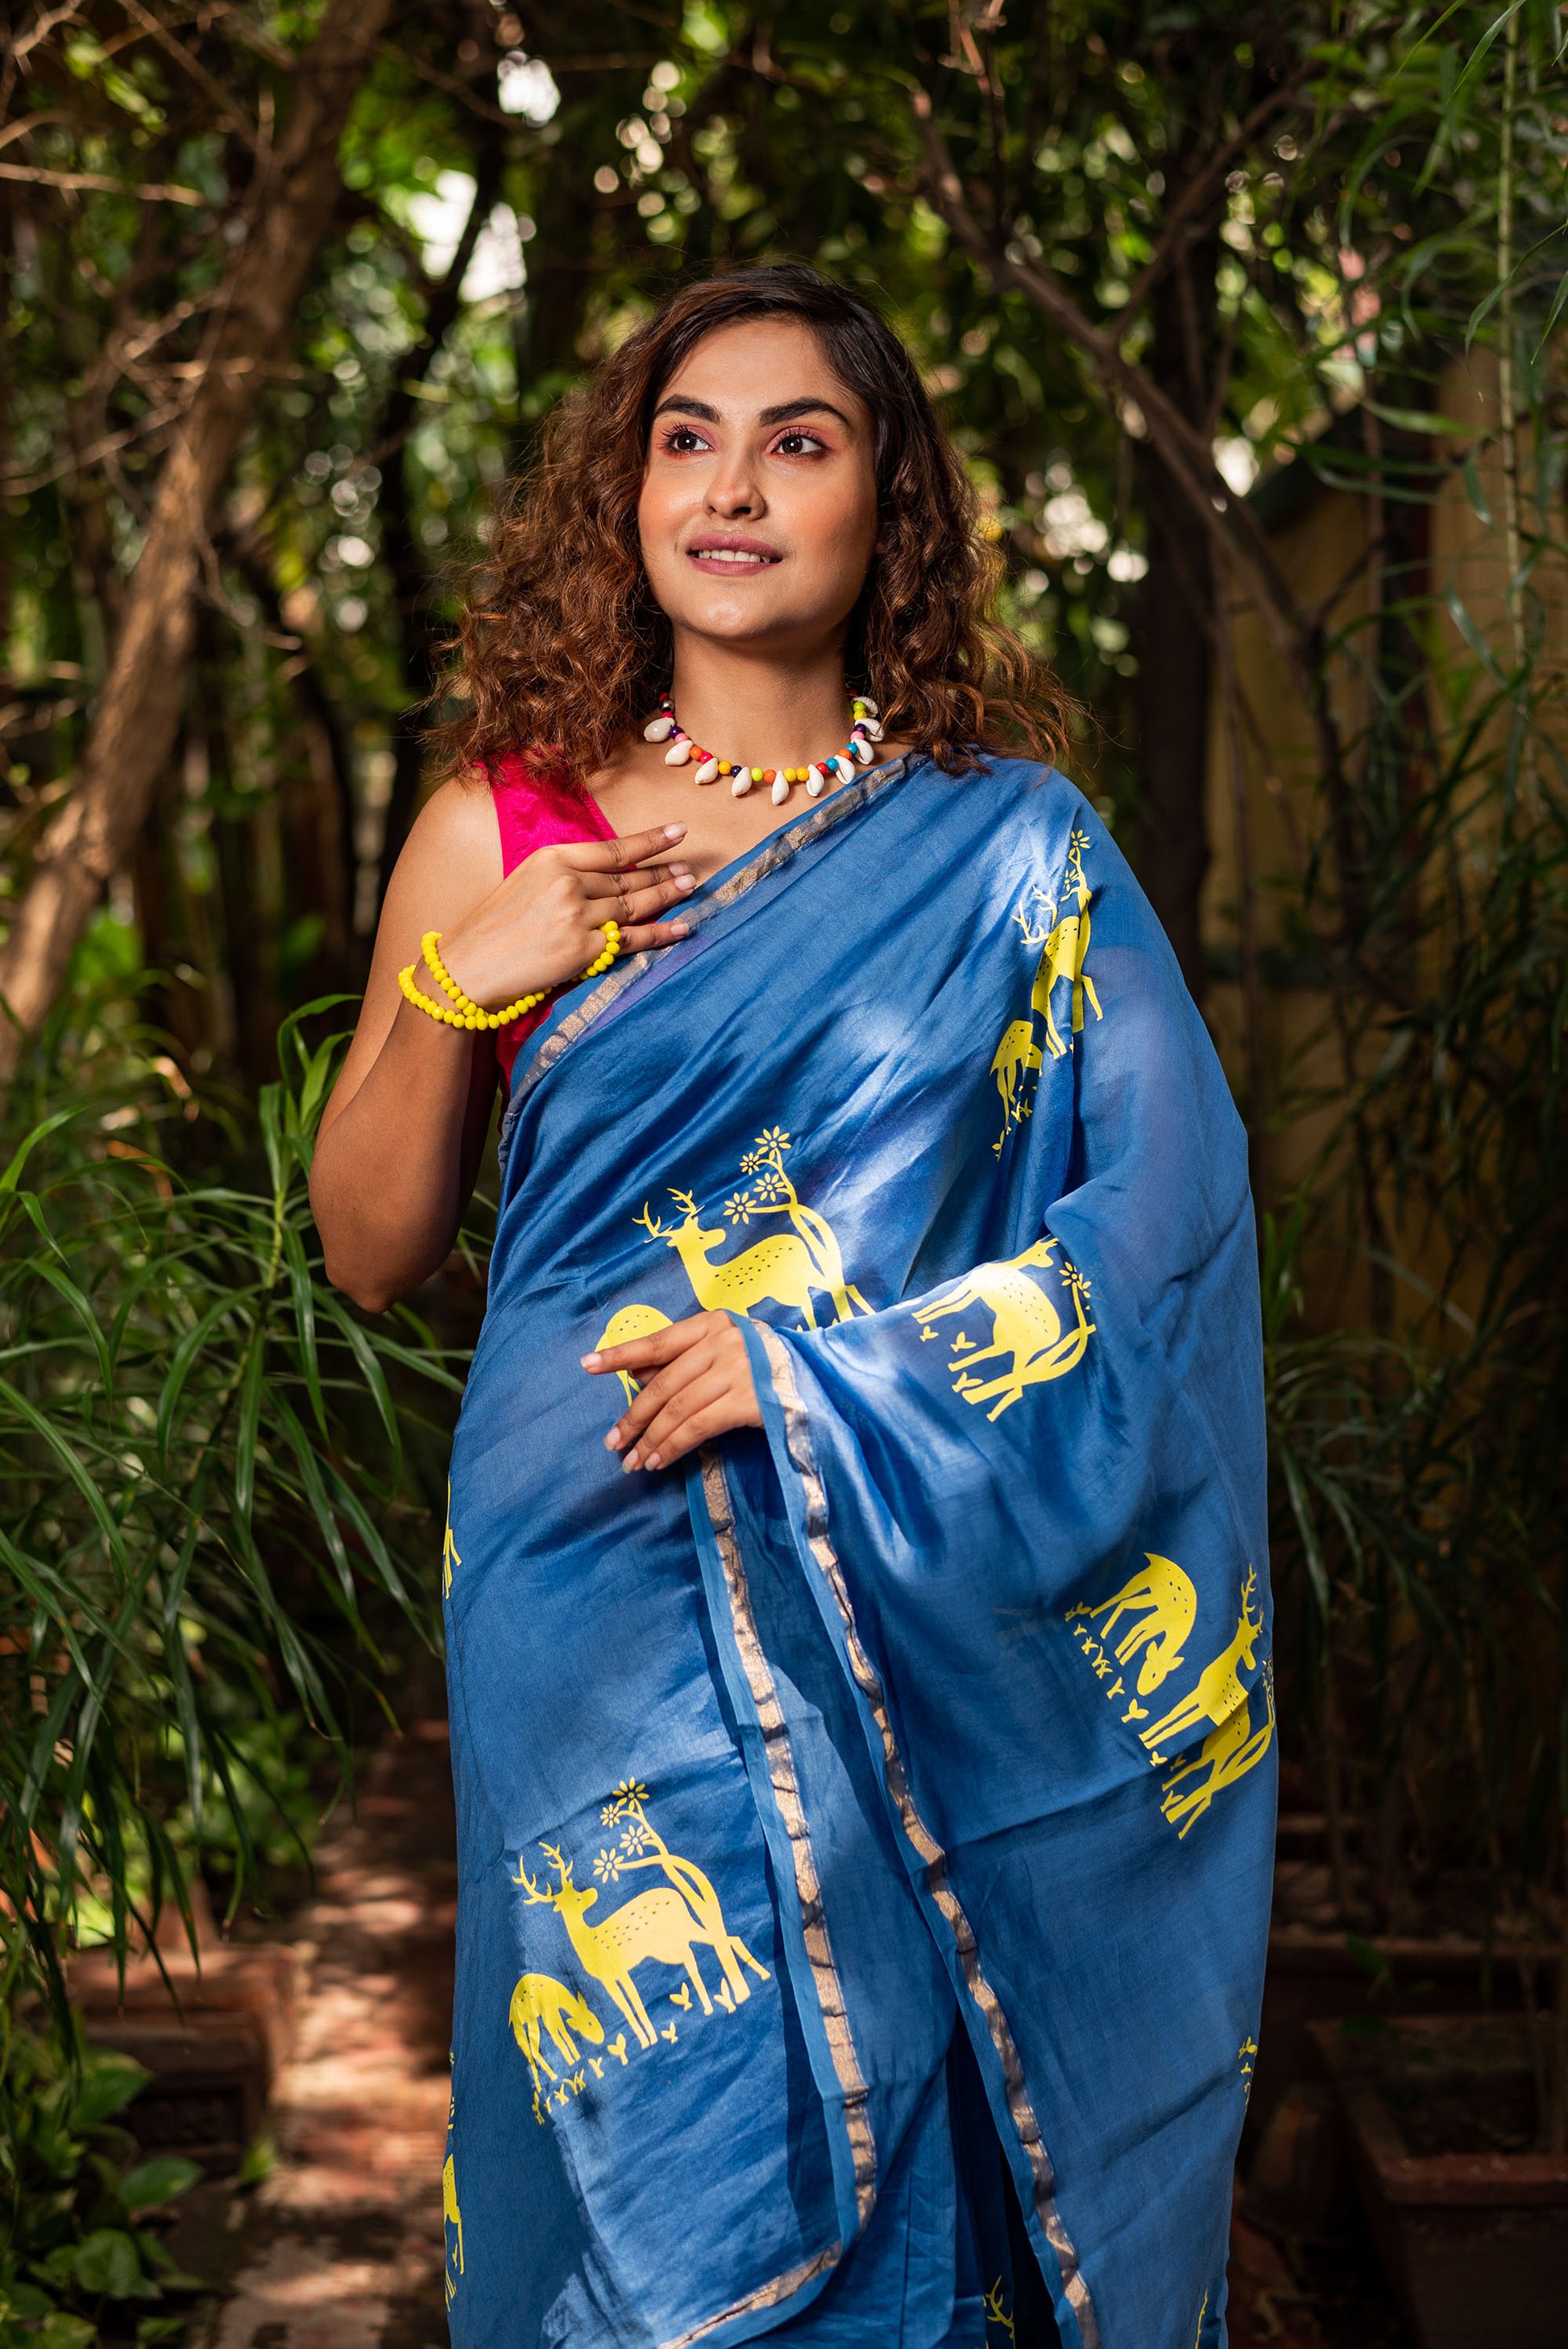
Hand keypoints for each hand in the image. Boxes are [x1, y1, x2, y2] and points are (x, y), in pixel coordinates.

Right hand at [431, 823, 695, 1010]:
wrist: (466, 968)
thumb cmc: (492, 928)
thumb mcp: (524, 882)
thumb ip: (563, 875)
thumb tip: (603, 877)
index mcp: (552, 859)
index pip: (613, 849)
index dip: (650, 841)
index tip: (678, 832)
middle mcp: (568, 883)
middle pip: (628, 879)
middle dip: (663, 873)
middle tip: (690, 871)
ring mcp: (577, 916)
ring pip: (635, 906)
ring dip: (667, 897)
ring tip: (690, 889)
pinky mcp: (582, 950)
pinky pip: (632, 940)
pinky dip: (662, 934)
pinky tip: (683, 928)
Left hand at [582, 1311, 761, 1472]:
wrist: (818, 1381)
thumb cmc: (763, 1365)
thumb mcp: (722, 1351)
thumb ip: (680, 1360)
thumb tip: (634, 1376)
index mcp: (712, 1324)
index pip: (657, 1340)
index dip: (620, 1355)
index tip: (587, 1365)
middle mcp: (723, 1342)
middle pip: (664, 1383)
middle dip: (634, 1417)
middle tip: (613, 1442)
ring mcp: (738, 1370)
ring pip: (678, 1408)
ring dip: (651, 1439)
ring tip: (633, 1461)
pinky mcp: (749, 1401)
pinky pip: (699, 1426)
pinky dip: (674, 1445)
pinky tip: (660, 1460)